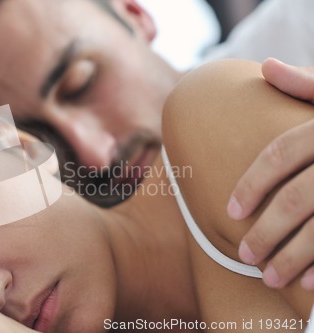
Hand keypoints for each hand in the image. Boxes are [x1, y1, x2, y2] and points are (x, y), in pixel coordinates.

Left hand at [227, 58, 313, 289]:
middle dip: (265, 232)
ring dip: (293, 258)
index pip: (280, 154)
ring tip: (269, 279)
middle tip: (243, 255)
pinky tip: (310, 283)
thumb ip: (307, 85)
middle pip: (297, 199)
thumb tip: (267, 67)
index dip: (252, 184)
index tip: (230, 212)